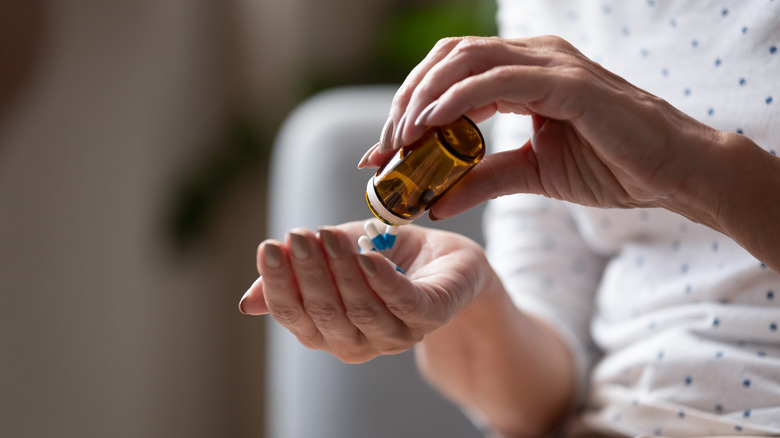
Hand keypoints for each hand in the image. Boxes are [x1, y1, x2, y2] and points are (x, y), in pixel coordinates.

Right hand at [239, 221, 489, 362]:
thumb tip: (247, 302)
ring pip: (361, 310)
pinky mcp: (431, 315)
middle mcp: (360, 341)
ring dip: (341, 272)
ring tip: (328, 236)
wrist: (444, 259)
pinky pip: (404, 304)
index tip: (269, 247)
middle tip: (299, 236)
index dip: (279, 284)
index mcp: (330, 331)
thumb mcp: (333, 260)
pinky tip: (367, 257)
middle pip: (325, 314)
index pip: (295, 315)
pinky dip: (383, 282)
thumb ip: (297, 276)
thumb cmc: (384, 258)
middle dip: (309, 273)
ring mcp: (397, 333)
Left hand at [359, 36, 727, 220]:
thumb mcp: (530, 175)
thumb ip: (482, 180)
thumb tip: (434, 202)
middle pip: (446, 61)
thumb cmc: (610, 167)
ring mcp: (550, 64)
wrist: (672, 174)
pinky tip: (429, 126)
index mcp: (523, 73)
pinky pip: (496, 81)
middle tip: (382, 148)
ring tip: (398, 140)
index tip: (382, 152)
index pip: (449, 76)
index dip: (409, 108)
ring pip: (464, 62)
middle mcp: (533, 57)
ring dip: (422, 99)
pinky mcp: (567, 83)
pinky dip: (456, 100)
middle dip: (406, 102)